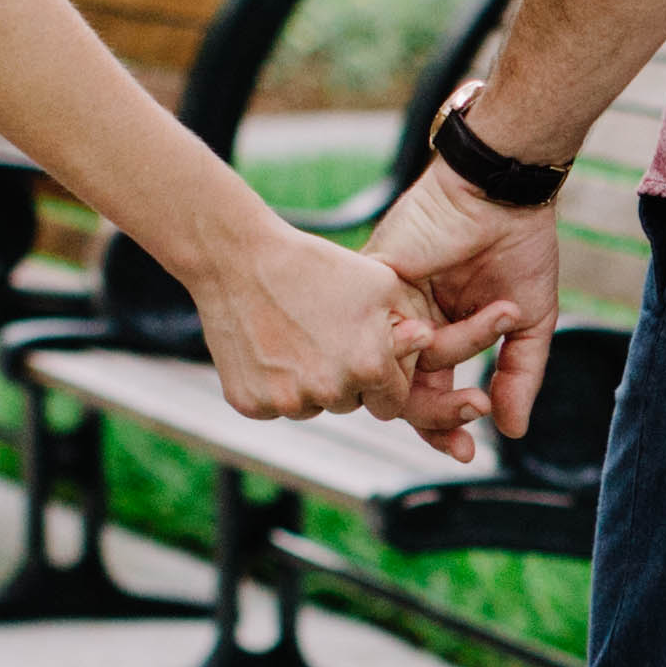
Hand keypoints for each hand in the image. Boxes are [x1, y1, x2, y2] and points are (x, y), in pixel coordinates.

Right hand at [198, 223, 513, 457]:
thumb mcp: (379, 284)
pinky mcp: (250, 404)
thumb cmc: (314, 266)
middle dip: (348, 379)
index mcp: (368, 366)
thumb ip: (410, 323)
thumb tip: (427, 345)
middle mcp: (330, 392)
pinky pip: (275, 406)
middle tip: (327, 336)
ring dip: (310, 383)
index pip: (392, 400)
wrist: (238, 259)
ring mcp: (286, 402)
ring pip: (312, 407)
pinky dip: (273, 384)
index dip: (383, 374)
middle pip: (352, 404)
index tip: (366, 348)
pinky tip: (269, 346)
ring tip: (297, 336)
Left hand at [365, 163, 564, 447]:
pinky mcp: (375, 280)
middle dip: (437, 417)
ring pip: (395, 366)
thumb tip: (514, 432)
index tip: (468, 452)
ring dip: (439, 369)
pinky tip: (436, 339)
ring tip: (485, 351)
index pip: (432, 395)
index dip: (446, 428)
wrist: (503, 192)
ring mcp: (390, 305)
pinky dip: (415, 340)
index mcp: (442, 335)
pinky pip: (385, 329)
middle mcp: (410, 325)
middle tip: (470, 423)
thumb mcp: (530, 321)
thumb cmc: (519, 246)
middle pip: (405, 391)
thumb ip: (520, 375)